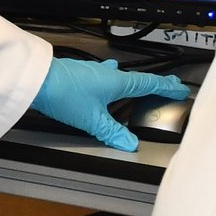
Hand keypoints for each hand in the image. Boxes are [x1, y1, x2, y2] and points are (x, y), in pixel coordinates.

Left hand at [27, 56, 190, 152]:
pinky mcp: (78, 74)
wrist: (35, 79)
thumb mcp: (93, 119)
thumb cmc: (64, 94)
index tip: (179, 89)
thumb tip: (130, 144)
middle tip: (167, 84)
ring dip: (131, 80)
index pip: (148, 84)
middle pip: (136, 78)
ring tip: (138, 83)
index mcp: (116, 82)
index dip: (165, 87)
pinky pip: (103, 75)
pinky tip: (103, 79)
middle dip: (153, 83)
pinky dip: (112, 79)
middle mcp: (106, 73)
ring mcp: (92, 72)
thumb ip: (113, 132)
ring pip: (118, 75)